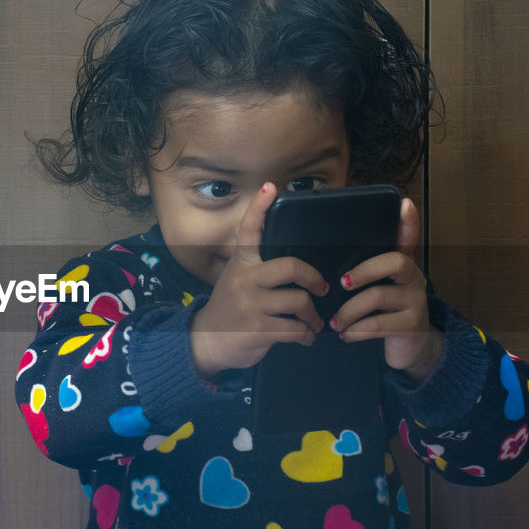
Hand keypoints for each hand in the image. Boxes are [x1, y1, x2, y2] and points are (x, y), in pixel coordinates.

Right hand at [190, 183, 328, 378]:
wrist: (207, 342)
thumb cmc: (231, 309)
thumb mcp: (238, 280)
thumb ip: (259, 269)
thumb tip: (298, 267)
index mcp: (241, 263)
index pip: (249, 229)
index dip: (259, 207)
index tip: (270, 186)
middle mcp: (245, 279)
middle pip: (291, 267)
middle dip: (314, 279)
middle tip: (322, 289)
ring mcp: (251, 304)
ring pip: (299, 302)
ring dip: (312, 316)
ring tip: (312, 322)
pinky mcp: (258, 329)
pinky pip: (296, 329)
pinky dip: (307, 335)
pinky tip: (305, 337)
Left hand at [328, 197, 443, 382]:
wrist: (409, 347)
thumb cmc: (383, 312)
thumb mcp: (374, 288)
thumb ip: (357, 272)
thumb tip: (318, 261)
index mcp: (400, 264)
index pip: (408, 238)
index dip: (408, 221)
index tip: (405, 204)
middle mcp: (414, 277)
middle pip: (395, 262)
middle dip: (363, 271)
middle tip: (340, 284)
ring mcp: (416, 301)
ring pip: (379, 296)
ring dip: (349, 311)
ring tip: (334, 323)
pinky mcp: (413, 325)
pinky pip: (380, 324)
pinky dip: (357, 330)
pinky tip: (346, 334)